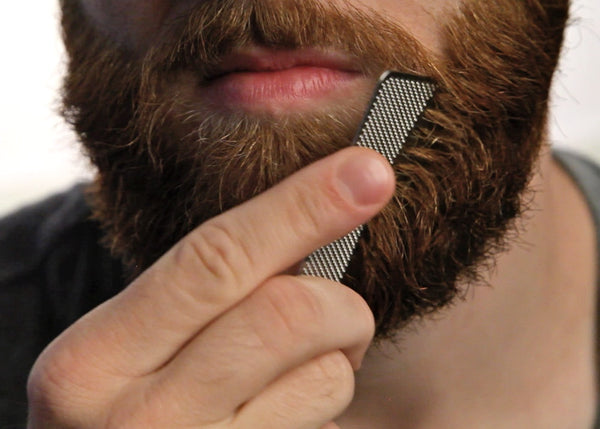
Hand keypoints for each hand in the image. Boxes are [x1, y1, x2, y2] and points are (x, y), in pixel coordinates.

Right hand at [27, 147, 394, 428]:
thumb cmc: (139, 404)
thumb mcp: (137, 347)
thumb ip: (202, 291)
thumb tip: (319, 205)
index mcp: (90, 362)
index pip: (213, 261)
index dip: (301, 207)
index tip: (366, 171)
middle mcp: (135, 423)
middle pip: (287, 315)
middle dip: (341, 304)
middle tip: (343, 315)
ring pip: (325, 376)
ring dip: (338, 364)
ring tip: (300, 377)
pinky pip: (331, 421)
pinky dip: (328, 406)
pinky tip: (290, 418)